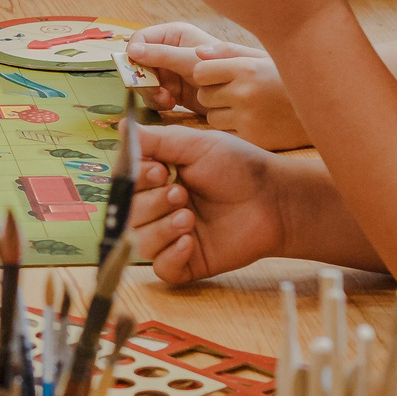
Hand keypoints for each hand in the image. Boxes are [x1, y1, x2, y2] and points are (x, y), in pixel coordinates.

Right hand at [128, 123, 291, 283]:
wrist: (275, 199)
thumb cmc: (239, 167)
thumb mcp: (197, 145)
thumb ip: (157, 140)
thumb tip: (121, 126)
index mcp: (157, 181)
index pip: (124, 186)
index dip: (135, 182)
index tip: (160, 172)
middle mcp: (160, 210)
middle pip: (128, 215)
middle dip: (151, 204)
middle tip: (181, 194)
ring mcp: (173, 237)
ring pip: (140, 242)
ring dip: (160, 229)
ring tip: (189, 217)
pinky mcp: (190, 262)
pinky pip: (162, 268)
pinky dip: (170, 256)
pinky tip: (189, 241)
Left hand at [129, 25, 311, 150]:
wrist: (329, 110)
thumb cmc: (291, 80)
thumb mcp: (264, 58)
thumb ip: (229, 54)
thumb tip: (197, 53)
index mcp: (244, 67)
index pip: (197, 68)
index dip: (201, 72)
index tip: (198, 70)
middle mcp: (244, 92)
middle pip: (201, 93)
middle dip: (212, 93)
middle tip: (240, 92)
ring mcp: (247, 118)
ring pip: (210, 115)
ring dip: (221, 112)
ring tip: (252, 107)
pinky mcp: (251, 139)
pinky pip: (224, 133)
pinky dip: (233, 129)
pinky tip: (256, 123)